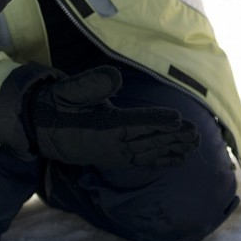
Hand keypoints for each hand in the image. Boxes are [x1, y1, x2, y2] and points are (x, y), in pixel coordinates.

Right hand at [0, 64, 199, 167]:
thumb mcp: (70, 89)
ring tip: (194, 146)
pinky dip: (161, 160)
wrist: (43, 129)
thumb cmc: (59, 105)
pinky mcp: (115, 159)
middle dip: (174, 137)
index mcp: (102, 127)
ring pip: (149, 153)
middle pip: (148, 140)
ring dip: (172, 149)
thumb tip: (116, 78)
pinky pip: (142, 162)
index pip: (135, 123)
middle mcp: (111, 145)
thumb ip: (91, 83)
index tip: (179, 119)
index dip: (158, 121)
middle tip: (197, 133)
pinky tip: (178, 159)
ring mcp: (114, 155)